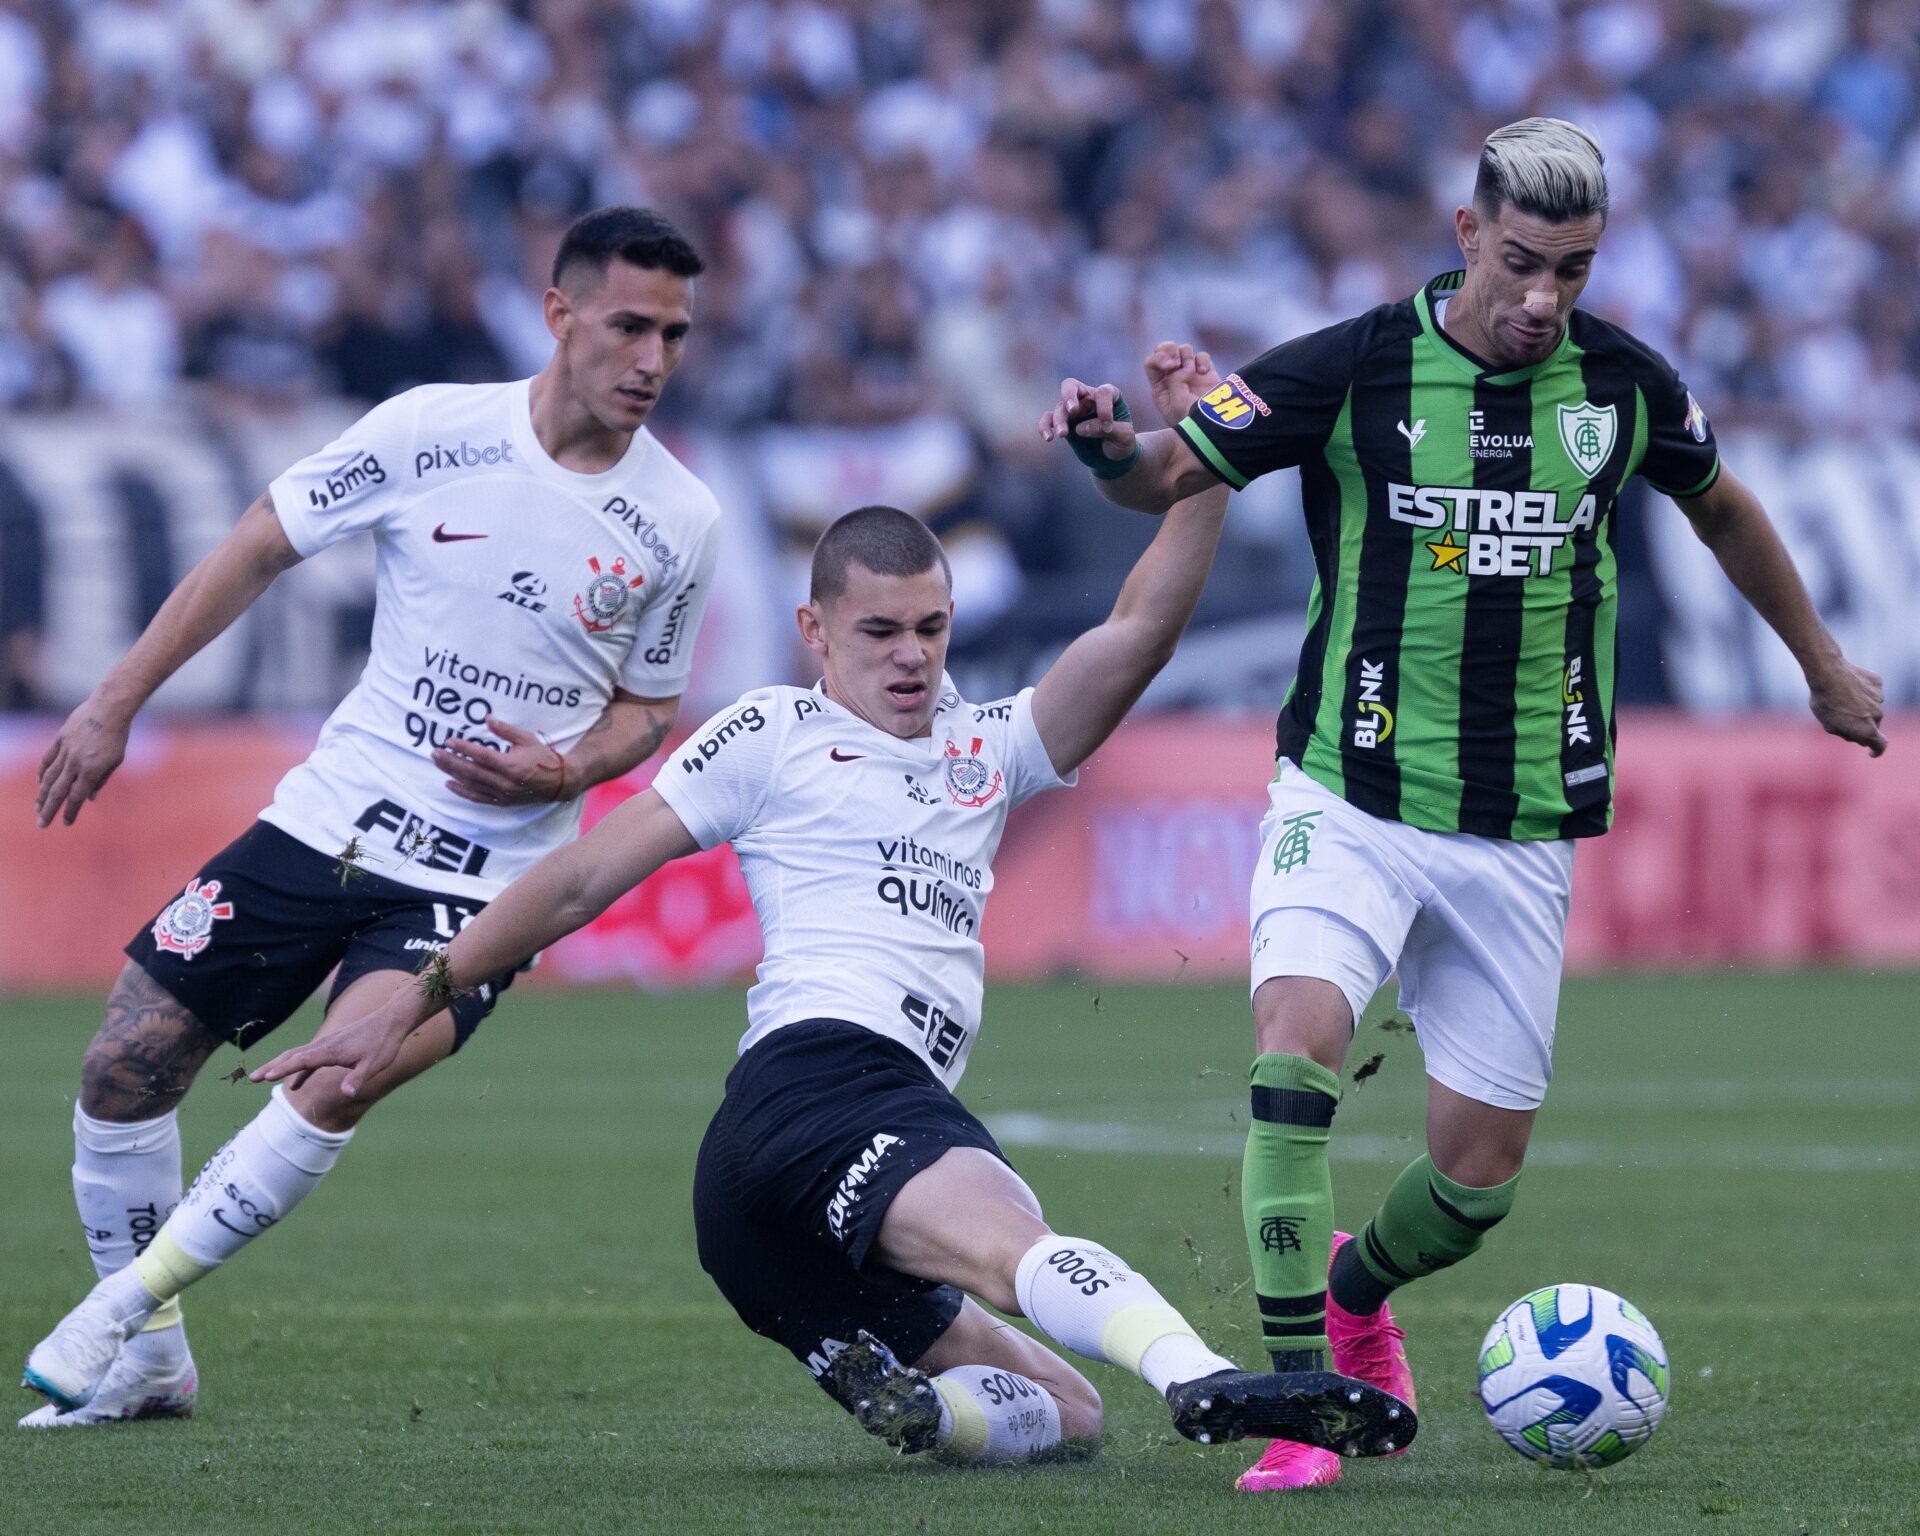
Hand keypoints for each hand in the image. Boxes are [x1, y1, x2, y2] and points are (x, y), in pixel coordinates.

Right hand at [35, 694, 131, 826]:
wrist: (109, 708)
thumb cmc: (117, 736)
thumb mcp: (115, 760)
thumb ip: (101, 779)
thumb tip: (90, 798)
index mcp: (92, 770)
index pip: (77, 797)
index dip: (71, 812)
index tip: (66, 823)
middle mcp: (76, 762)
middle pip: (59, 791)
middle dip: (49, 810)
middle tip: (42, 824)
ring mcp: (66, 750)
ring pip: (49, 777)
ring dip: (42, 794)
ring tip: (37, 807)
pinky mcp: (60, 739)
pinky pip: (47, 759)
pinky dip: (42, 772)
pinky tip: (40, 783)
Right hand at [251, 992, 420, 1096]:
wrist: (391, 1021)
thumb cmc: (384, 1043)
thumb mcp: (375, 1064)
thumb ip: (358, 1078)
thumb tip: (346, 1093)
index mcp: (331, 1050)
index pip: (302, 1060)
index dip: (284, 1069)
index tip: (266, 1076)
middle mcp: (325, 1045)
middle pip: (292, 1056)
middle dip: (272, 1066)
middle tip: (252, 1078)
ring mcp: (327, 1045)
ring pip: (298, 1055)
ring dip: (280, 1066)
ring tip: (263, 1078)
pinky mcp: (333, 1047)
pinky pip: (310, 1059)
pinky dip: (299, 1070)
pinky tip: (296, 1085)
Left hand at [432, 716, 566, 804]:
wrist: (560, 782)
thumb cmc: (544, 757)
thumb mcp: (527, 739)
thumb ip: (505, 730)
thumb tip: (487, 718)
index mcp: (511, 765)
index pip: (481, 756)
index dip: (463, 748)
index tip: (449, 741)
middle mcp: (504, 782)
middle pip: (471, 771)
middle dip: (450, 761)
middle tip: (434, 752)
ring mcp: (502, 794)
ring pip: (471, 784)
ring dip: (452, 773)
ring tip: (438, 763)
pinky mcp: (502, 801)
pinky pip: (477, 798)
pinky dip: (462, 792)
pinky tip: (449, 783)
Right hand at [1038, 378, 1136, 459]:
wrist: (1114, 457)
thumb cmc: (1122, 442)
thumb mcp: (1124, 437)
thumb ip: (1108, 429)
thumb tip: (1079, 428)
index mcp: (1108, 395)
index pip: (1102, 393)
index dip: (1104, 408)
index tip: (1109, 427)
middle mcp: (1088, 398)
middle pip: (1072, 386)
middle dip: (1069, 395)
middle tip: (1073, 410)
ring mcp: (1074, 411)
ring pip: (1060, 407)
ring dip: (1060, 420)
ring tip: (1063, 434)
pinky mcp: (1064, 424)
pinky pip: (1048, 419)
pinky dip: (1045, 426)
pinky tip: (1049, 438)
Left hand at [1144, 342, 1220, 426]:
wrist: (1214, 426)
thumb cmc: (1192, 420)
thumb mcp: (1177, 403)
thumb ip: (1175, 381)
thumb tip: (1184, 366)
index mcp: (1159, 386)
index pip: (1151, 363)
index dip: (1159, 358)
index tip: (1171, 366)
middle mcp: (1172, 377)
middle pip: (1165, 350)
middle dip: (1170, 350)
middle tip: (1177, 362)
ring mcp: (1189, 373)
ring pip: (1183, 350)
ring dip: (1186, 356)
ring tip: (1192, 372)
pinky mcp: (1205, 372)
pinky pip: (1201, 356)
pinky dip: (1202, 360)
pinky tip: (1204, 372)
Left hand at [1807, 656, 1885, 755]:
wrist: (1828, 674)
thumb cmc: (1825, 703)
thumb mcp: (1830, 726)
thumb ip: (1846, 734)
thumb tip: (1858, 736)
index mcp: (1867, 730)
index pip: (1880, 745)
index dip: (1876, 750)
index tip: (1872, 752)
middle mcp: (1877, 716)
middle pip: (1872, 725)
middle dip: (1861, 725)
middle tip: (1841, 716)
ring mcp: (1880, 699)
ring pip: (1871, 707)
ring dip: (1860, 706)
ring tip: (1840, 698)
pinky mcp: (1877, 684)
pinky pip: (1871, 691)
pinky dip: (1862, 691)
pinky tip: (1847, 685)